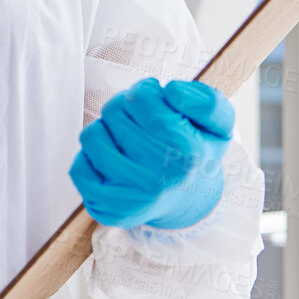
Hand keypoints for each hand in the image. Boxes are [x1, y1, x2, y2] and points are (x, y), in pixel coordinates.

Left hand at [70, 79, 233, 229]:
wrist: (187, 201)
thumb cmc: (197, 154)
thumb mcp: (219, 125)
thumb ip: (207, 101)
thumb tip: (172, 91)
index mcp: (187, 153)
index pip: (142, 98)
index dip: (145, 90)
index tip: (156, 100)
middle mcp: (157, 178)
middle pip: (114, 111)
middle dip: (125, 106)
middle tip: (141, 120)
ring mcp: (128, 196)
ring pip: (92, 135)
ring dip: (107, 129)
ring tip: (126, 139)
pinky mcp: (106, 208)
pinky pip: (78, 166)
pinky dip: (92, 157)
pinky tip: (115, 160)